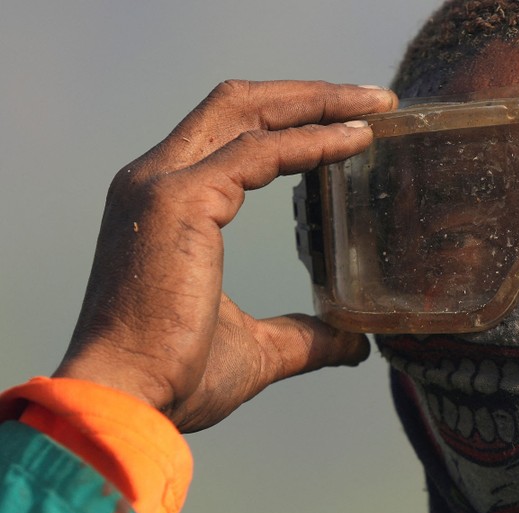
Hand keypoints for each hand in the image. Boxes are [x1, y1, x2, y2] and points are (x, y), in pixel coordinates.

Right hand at [53, 80, 397, 431]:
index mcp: (168, 203)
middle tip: (376, 98)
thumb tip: (352, 342)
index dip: (292, 118)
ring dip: (317, 102)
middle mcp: (156, 178)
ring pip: (248, 112)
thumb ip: (304, 337)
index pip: (232, 133)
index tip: (352, 122)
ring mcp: (163, 184)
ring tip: (376, 105)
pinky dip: (311, 141)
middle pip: (240, 105)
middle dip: (311, 95)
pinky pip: (260, 152)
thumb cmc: (178, 377)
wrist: (131, 401)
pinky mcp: (180, 201)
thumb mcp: (257, 349)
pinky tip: (355, 142)